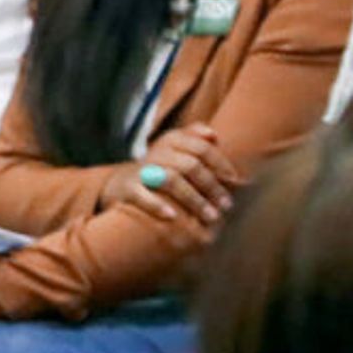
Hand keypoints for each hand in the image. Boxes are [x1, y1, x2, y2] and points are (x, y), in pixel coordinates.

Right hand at [106, 122, 238, 231]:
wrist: (118, 184)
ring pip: (171, 180)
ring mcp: (140, 171)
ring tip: (210, 216)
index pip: (201, 147)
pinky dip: (156, 205)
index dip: (220, 163)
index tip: (235, 181)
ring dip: (193, 199)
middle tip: (226, 205)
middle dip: (211, 186)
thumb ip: (194, 138)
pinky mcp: (126, 188)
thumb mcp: (173, 148)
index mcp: (170, 141)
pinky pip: (142, 195)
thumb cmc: (157, 168)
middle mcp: (156, 153)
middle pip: (190, 165)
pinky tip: (173, 217)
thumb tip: (214, 135)